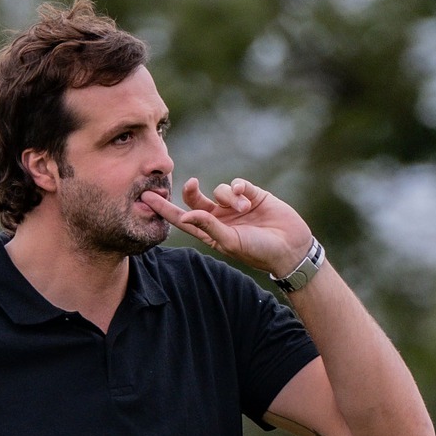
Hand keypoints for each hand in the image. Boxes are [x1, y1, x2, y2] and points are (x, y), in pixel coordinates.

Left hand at [141, 179, 313, 281]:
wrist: (289, 247)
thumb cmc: (259, 251)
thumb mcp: (230, 241)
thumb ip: (209, 226)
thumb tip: (187, 214)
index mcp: (211, 233)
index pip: (182, 219)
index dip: (165, 209)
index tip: (146, 198)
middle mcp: (220, 218)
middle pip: (196, 198)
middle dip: (192, 191)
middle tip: (192, 184)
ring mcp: (235, 206)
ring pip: (220, 189)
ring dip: (229, 197)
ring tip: (244, 210)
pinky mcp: (251, 194)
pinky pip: (237, 184)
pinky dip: (239, 188)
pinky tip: (247, 198)